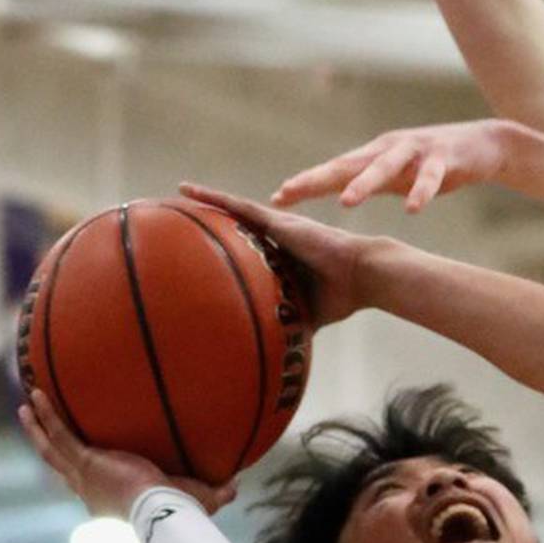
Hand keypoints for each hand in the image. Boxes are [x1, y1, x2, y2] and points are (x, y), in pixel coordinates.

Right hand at [19, 392, 235, 521]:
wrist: (160, 512)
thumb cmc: (177, 513)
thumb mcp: (198, 499)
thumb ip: (216, 491)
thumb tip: (236, 484)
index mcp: (110, 503)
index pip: (91, 489)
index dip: (84, 478)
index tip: (83, 464)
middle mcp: (91, 492)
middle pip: (61, 468)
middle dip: (48, 449)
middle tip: (38, 431)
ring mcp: (84, 478)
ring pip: (51, 451)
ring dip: (37, 430)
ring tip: (26, 409)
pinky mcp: (85, 463)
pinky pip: (60, 434)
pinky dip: (47, 416)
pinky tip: (37, 395)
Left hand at [177, 186, 373, 326]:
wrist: (363, 275)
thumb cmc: (342, 295)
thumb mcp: (305, 313)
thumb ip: (289, 323)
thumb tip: (277, 352)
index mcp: (283, 257)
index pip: (249, 250)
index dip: (229, 247)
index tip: (207, 248)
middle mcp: (277, 238)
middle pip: (238, 226)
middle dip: (213, 220)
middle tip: (184, 217)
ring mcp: (277, 226)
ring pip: (234, 211)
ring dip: (207, 202)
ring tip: (180, 192)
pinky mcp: (277, 221)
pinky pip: (237, 206)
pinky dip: (213, 198)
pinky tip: (190, 191)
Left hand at [273, 119, 510, 215]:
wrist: (484, 145)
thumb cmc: (433, 164)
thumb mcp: (397, 176)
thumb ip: (369, 182)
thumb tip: (335, 195)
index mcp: (374, 155)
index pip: (333, 171)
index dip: (306, 183)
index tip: (278, 198)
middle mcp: (389, 149)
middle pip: (347, 165)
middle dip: (317, 179)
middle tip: (291, 192)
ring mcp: (415, 151)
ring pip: (384, 167)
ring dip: (364, 183)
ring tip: (346, 203)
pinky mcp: (444, 158)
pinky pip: (430, 177)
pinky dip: (421, 192)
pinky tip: (413, 209)